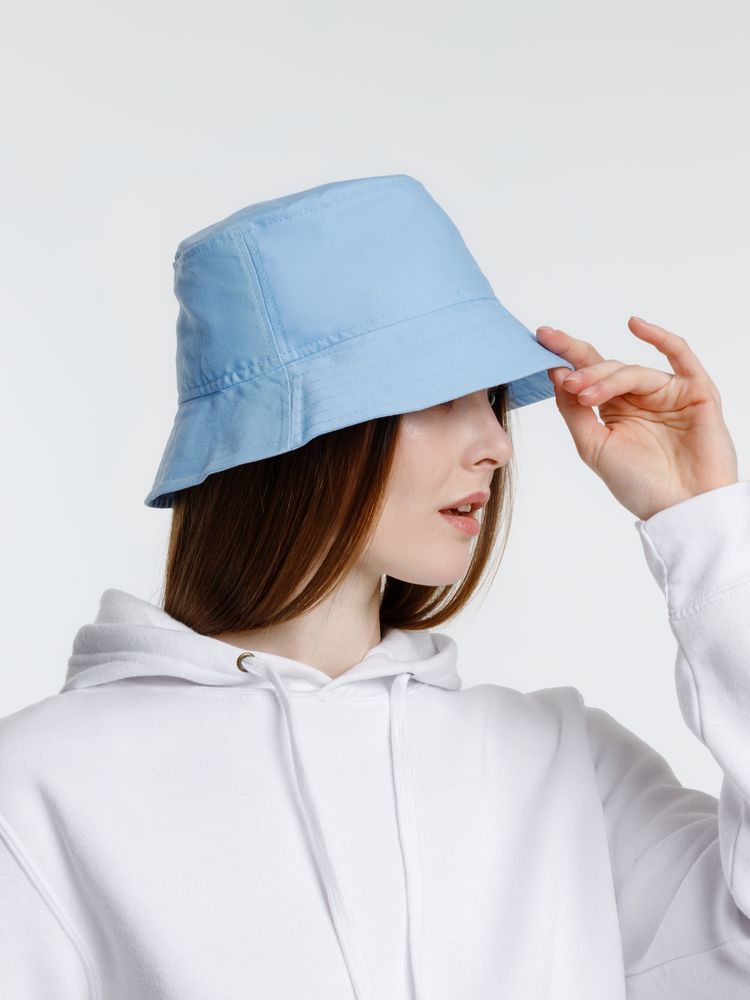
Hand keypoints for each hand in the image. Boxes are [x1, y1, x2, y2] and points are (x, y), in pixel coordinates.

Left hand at [536, 316, 738, 520]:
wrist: (682, 509)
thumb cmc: (640, 485)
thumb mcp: (594, 446)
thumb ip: (574, 411)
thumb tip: (557, 372)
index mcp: (615, 410)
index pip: (588, 374)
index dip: (566, 355)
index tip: (541, 338)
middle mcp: (640, 398)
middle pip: (607, 369)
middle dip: (583, 371)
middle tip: (565, 380)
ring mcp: (668, 393)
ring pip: (632, 371)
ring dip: (606, 378)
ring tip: (585, 393)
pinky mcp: (696, 392)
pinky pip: (680, 357)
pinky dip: (660, 338)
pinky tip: (635, 326)